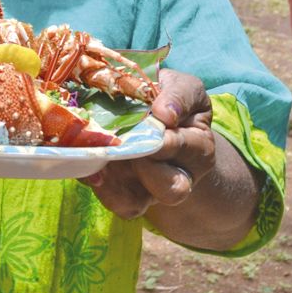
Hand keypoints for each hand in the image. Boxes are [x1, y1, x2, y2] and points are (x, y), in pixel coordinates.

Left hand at [78, 69, 217, 218]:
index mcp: (198, 147)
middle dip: (147, 164)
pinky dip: (104, 189)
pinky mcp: (129, 195)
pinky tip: (93, 169)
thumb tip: (166, 114)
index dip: (169, 140)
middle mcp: (180, 176)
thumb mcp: (184, 88)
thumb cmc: (170, 100)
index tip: (157, 118)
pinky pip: (120, 204)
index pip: (187, 150)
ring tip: (105, 154)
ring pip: (142, 203)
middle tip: (128, 141)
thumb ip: (180, 95)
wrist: (149, 116)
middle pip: (172, 189)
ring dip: (118, 181)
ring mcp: (152, 189)